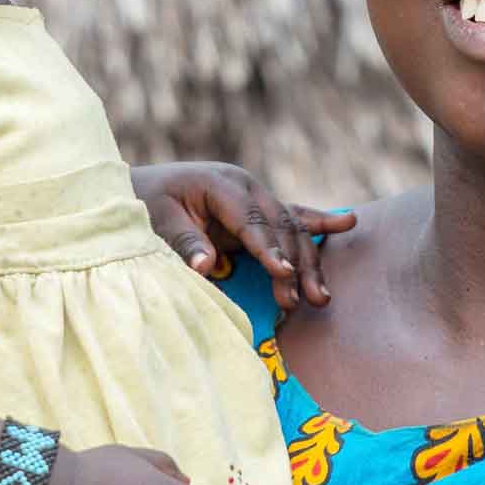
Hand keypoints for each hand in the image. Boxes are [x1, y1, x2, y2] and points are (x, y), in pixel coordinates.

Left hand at [131, 161, 355, 309]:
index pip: (252, 220)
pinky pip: (292, 215)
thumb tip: (205, 267)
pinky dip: (318, 221)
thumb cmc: (144, 203)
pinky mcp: (256, 206)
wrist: (136, 186)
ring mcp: (254, 193)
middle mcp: (244, 186)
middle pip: (280, 225)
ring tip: (320, 296)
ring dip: (309, 259)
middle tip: (303, 300)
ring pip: (291, 226)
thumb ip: (184, 241)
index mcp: (221, 184)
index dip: (269, 249)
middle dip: (295, 263)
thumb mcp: (156, 220)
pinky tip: (347, 222)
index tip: (284, 276)